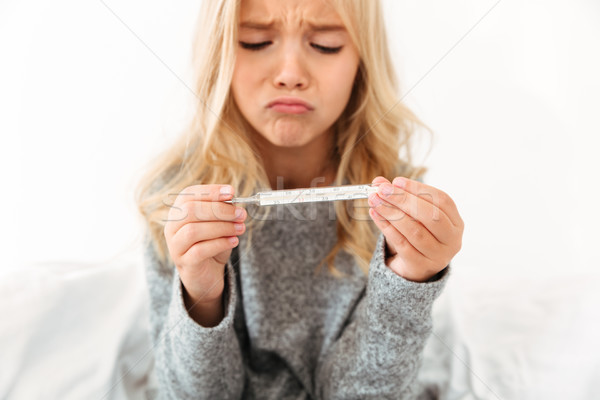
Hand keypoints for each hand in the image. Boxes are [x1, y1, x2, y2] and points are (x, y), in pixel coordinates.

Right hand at [163, 184, 246, 305]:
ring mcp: (175, 245)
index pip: (189, 194)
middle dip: (219, 210)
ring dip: (221, 227)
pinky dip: (220, 243)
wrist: (207, 273)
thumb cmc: (212, 243)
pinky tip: (234, 241)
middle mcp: (172, 226)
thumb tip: (233, 201)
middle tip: (241, 214)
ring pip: (193, 231)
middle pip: (190, 211)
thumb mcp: (219, 223)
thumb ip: (223, 211)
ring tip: (240, 228)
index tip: (232, 192)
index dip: (210, 191)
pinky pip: (199, 251)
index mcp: (179, 211)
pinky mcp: (184, 262)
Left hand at [367, 176, 463, 281]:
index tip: (397, 181)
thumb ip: (398, 195)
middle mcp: (452, 240)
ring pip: (415, 231)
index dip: (419, 189)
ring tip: (375, 200)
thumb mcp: (412, 214)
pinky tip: (375, 215)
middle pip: (431, 216)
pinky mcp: (421, 266)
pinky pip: (402, 244)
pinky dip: (387, 227)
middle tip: (382, 190)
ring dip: (392, 213)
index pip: (442, 200)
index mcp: (456, 222)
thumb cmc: (418, 233)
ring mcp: (438, 255)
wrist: (415, 266)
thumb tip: (378, 182)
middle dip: (404, 200)